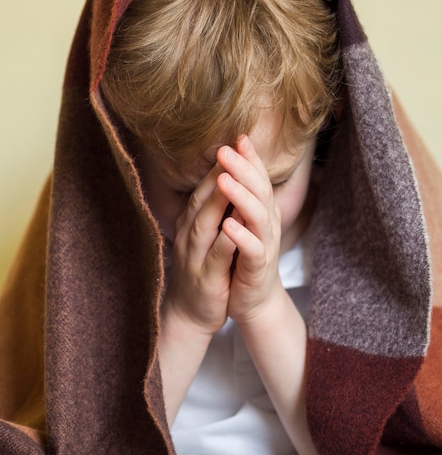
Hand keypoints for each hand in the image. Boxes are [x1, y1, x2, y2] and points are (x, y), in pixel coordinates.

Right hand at [164, 163, 236, 335]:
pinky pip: (215, 256)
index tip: (237, 141)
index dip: (222, 164)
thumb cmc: (205, 268)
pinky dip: (224, 240)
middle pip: (204, 198)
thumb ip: (215, 208)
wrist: (191, 313)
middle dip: (218, 173)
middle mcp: (190, 233)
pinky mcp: (205, 278)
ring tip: (231, 178)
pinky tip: (234, 228)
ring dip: (218, 201)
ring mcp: (194, 255)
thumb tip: (230, 177)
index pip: (207, 187)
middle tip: (231, 148)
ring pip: (205, 223)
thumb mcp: (208, 234)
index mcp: (193, 221)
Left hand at [216, 135, 283, 324]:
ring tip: (225, 180)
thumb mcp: (239, 223)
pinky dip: (242, 236)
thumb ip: (237, 199)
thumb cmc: (241, 259)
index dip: (250, 158)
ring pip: (258, 216)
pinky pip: (254, 250)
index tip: (239, 137)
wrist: (252, 301)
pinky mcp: (259, 268)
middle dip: (243, 168)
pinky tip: (228, 224)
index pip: (257, 179)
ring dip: (242, 197)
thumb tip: (227, 167)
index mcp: (261, 211)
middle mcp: (267, 224)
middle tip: (226, 150)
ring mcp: (265, 245)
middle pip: (260, 190)